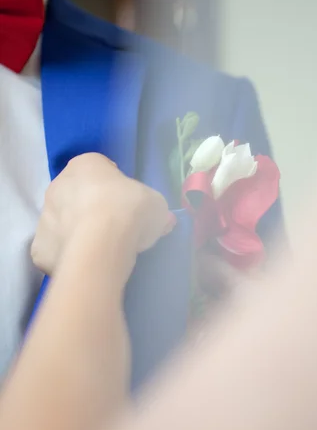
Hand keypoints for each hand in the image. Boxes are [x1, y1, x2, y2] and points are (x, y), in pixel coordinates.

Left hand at [31, 153, 174, 275]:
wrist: (101, 245)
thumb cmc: (130, 211)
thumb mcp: (156, 205)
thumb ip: (156, 209)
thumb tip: (164, 221)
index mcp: (85, 164)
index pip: (99, 168)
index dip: (114, 185)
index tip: (127, 202)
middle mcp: (58, 185)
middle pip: (77, 195)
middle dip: (92, 208)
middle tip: (115, 227)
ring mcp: (45, 216)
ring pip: (63, 222)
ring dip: (78, 232)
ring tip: (103, 250)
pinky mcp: (40, 248)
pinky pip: (55, 250)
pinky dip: (68, 257)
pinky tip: (86, 265)